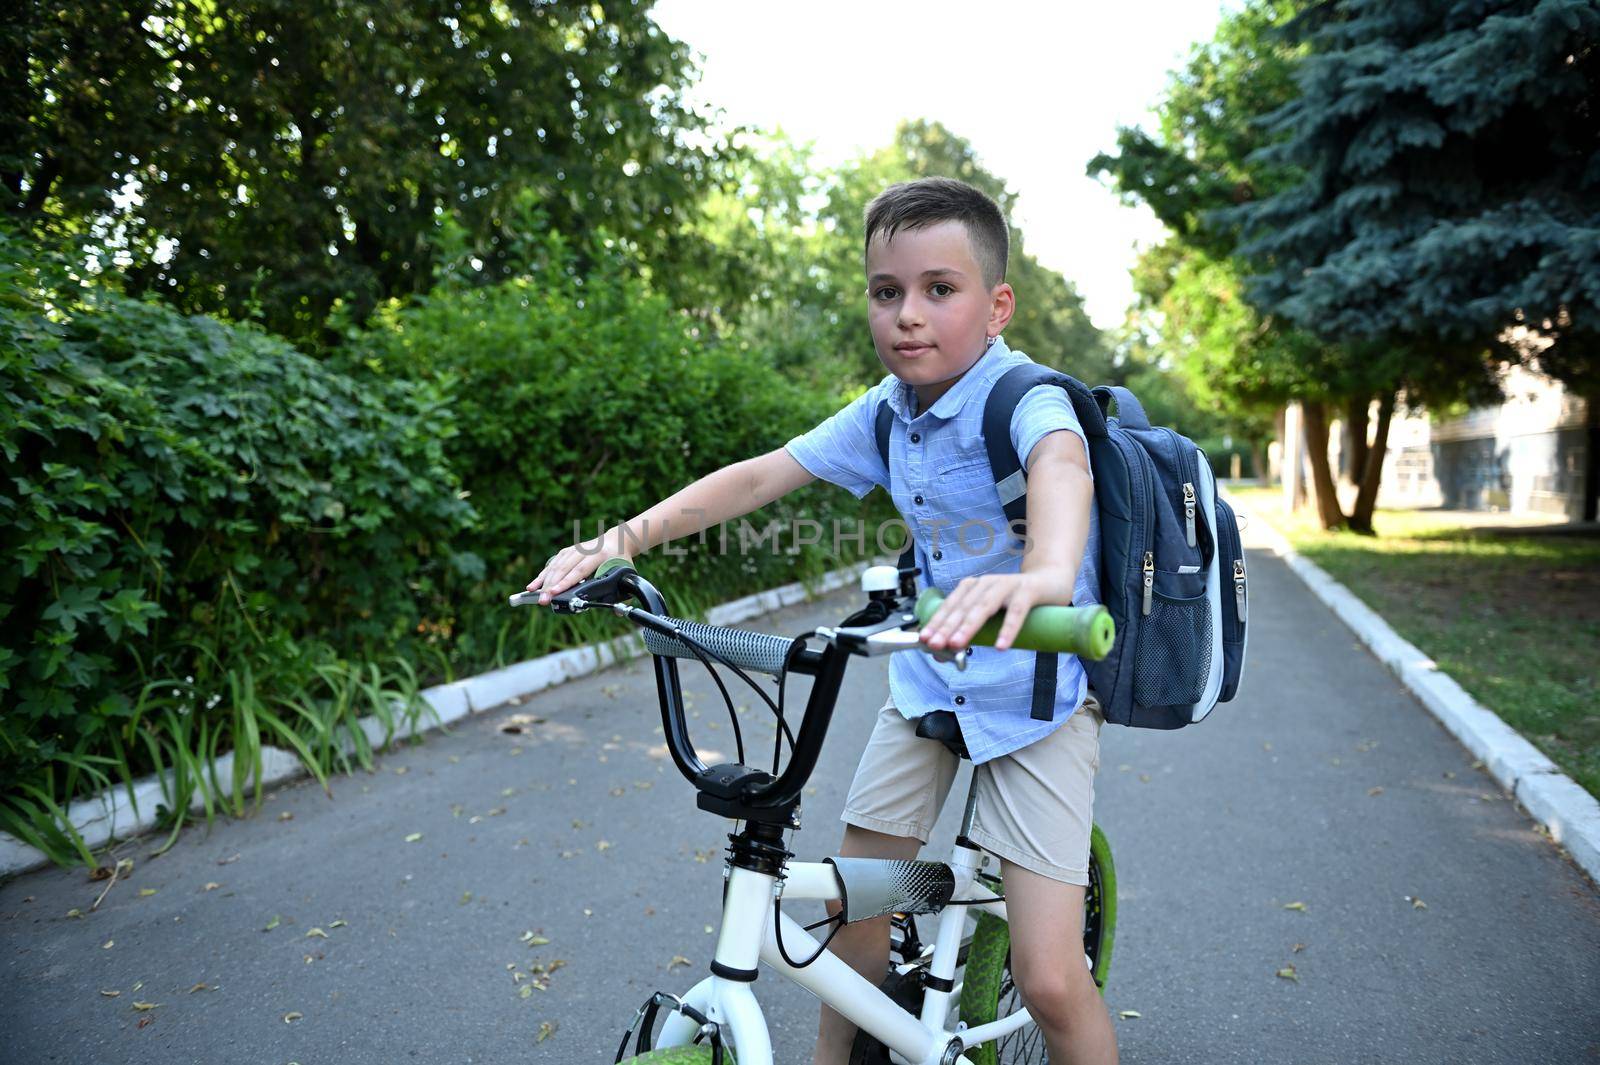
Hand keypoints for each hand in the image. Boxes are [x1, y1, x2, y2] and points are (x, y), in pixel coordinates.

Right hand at [525, 526, 631, 603]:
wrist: (616, 540)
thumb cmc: (620, 560)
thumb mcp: (625, 574)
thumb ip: (622, 593)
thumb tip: (618, 613)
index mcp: (600, 554)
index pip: (580, 570)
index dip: (566, 582)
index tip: (555, 592)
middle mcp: (585, 550)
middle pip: (564, 568)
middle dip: (552, 585)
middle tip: (543, 600)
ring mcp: (574, 549)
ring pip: (556, 565)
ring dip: (545, 581)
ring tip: (536, 595)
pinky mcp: (567, 551)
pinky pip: (553, 564)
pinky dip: (543, 575)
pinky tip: (534, 586)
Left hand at [918, 570, 1072, 652]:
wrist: (1050, 581)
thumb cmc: (1016, 601)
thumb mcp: (991, 614)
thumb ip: (973, 631)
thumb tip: (947, 653)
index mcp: (974, 588)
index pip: (951, 605)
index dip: (937, 622)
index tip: (924, 638)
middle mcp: (987, 584)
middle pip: (964, 607)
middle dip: (947, 627)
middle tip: (935, 644)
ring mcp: (1007, 586)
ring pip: (984, 607)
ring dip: (969, 626)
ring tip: (957, 644)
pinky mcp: (1027, 592)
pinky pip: (1016, 612)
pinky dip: (1007, 629)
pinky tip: (1001, 645)